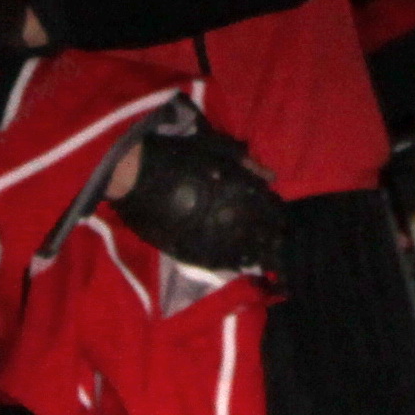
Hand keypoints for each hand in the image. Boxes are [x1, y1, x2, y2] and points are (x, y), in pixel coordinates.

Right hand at [105, 105, 287, 276]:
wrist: (136, 176)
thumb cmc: (179, 156)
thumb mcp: (218, 149)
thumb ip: (249, 165)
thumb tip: (272, 178)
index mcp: (247, 194)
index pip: (276, 213)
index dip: (278, 216)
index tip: (277, 218)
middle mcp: (238, 220)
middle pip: (267, 238)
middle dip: (272, 239)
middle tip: (272, 240)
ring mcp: (216, 240)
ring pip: (248, 256)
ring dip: (255, 254)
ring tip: (256, 254)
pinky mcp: (195, 254)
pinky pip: (223, 265)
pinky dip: (232, 263)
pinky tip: (235, 262)